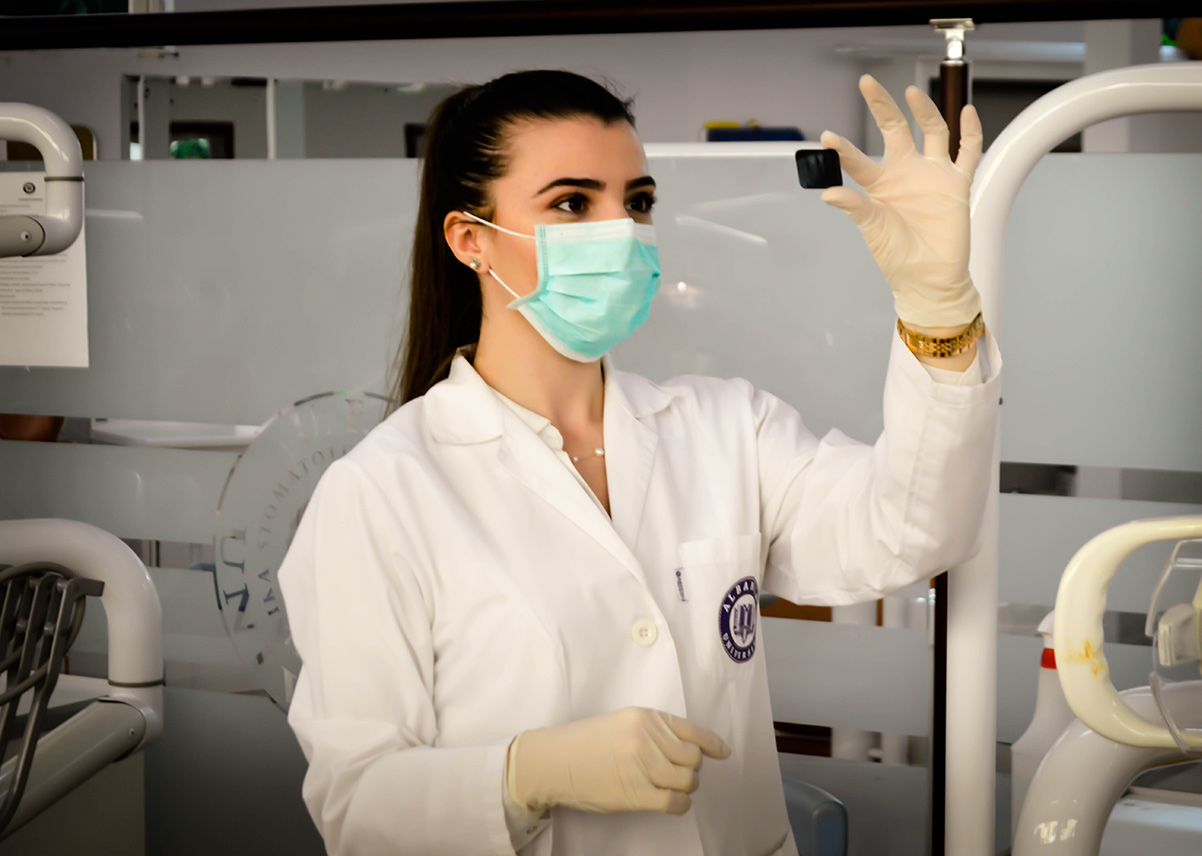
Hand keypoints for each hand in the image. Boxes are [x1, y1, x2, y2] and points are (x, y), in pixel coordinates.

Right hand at [506, 707, 730, 814]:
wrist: (553, 761)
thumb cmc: (584, 742)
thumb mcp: (622, 723)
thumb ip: (652, 731)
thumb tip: (683, 748)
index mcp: (646, 717)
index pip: (691, 730)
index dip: (711, 744)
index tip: (722, 752)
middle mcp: (648, 738)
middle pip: (693, 758)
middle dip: (691, 768)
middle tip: (678, 773)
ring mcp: (643, 766)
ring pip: (687, 780)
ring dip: (684, 787)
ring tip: (671, 788)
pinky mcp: (637, 794)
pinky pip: (675, 802)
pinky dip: (679, 805)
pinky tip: (670, 803)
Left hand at [819, 74, 982, 327]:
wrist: (930, 278)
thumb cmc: (898, 257)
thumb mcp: (873, 230)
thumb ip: (855, 207)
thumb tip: (828, 192)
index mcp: (880, 185)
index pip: (859, 159)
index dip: (843, 148)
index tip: (826, 137)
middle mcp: (906, 173)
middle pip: (895, 129)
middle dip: (882, 106)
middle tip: (867, 83)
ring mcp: (933, 175)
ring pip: (932, 132)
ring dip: (924, 111)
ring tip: (911, 93)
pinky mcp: (957, 184)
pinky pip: (967, 152)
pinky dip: (970, 131)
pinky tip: (966, 111)